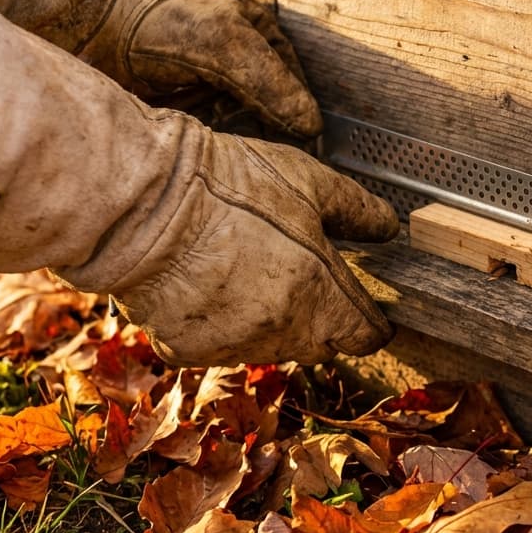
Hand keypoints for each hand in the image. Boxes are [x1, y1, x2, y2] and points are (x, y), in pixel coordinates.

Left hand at [81, 0, 322, 138]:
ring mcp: (203, 77)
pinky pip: (207, 130)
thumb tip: (312, 124)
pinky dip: (210, 143)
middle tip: (269, 164)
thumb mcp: (223, 43)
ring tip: (235, 160)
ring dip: (238, 141)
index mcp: (254, 25)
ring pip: (237, 122)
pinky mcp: (176, 100)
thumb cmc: (151, 16)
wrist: (81, 18)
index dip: (299, 116)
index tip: (303, 153)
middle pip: (266, 104)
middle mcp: (234, 50)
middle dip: (266, 132)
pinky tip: (207, 154)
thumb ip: (270, 83)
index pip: (292, 81)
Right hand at [110, 134, 398, 365]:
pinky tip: (209, 286)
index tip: (368, 313)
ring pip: (271, 348)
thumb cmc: (227, 185)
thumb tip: (389, 227)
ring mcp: (235, 346)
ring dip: (274, 324)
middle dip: (323, 321)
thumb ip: (357, 210)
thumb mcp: (307, 181)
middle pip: (321, 345)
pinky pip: (220, 347)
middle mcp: (284, 332)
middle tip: (307, 281)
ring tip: (252, 273)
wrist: (142, 205)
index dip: (371, 323)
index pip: (366, 335)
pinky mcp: (188, 351)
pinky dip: (223, 326)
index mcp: (321, 295)